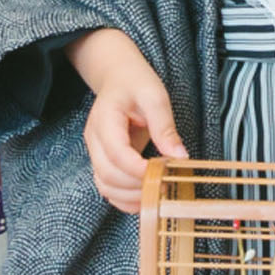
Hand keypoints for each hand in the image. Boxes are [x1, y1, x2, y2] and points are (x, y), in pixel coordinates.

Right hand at [66, 28, 187, 213]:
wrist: (118, 77)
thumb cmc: (135, 83)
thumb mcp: (155, 97)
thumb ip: (165, 127)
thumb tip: (180, 157)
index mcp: (105, 119)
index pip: (116, 153)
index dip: (138, 169)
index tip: (163, 173)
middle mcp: (95, 139)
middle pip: (107, 174)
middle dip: (136, 186)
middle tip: (164, 185)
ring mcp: (96, 152)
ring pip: (104, 185)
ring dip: (129, 197)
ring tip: (156, 194)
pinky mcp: (103, 160)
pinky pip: (107, 186)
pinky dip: (123, 198)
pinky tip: (144, 197)